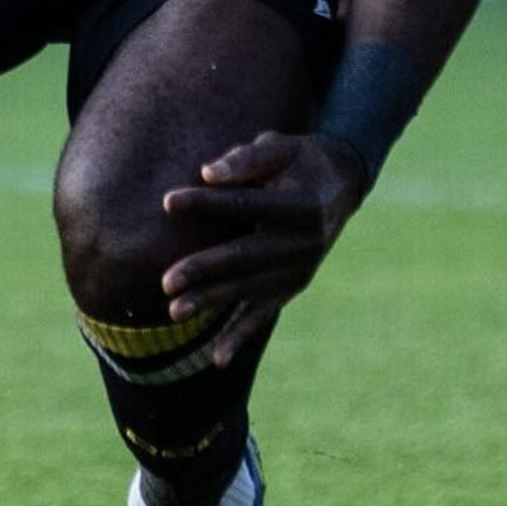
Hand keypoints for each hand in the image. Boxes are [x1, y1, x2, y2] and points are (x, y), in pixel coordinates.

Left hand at [159, 131, 371, 365]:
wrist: (340, 185)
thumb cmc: (301, 159)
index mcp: (304, 206)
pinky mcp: (293, 287)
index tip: (168, 201)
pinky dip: (239, 336)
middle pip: (246, 257)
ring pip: (249, 290)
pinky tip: (217, 359)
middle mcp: (306, 244)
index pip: (247, 206)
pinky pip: (262, 314)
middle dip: (205, 269)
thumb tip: (206, 174)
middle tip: (166, 281)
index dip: (207, 203)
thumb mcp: (281, 146)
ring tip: (175, 314)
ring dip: (212, 303)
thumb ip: (246, 159)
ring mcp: (300, 271)